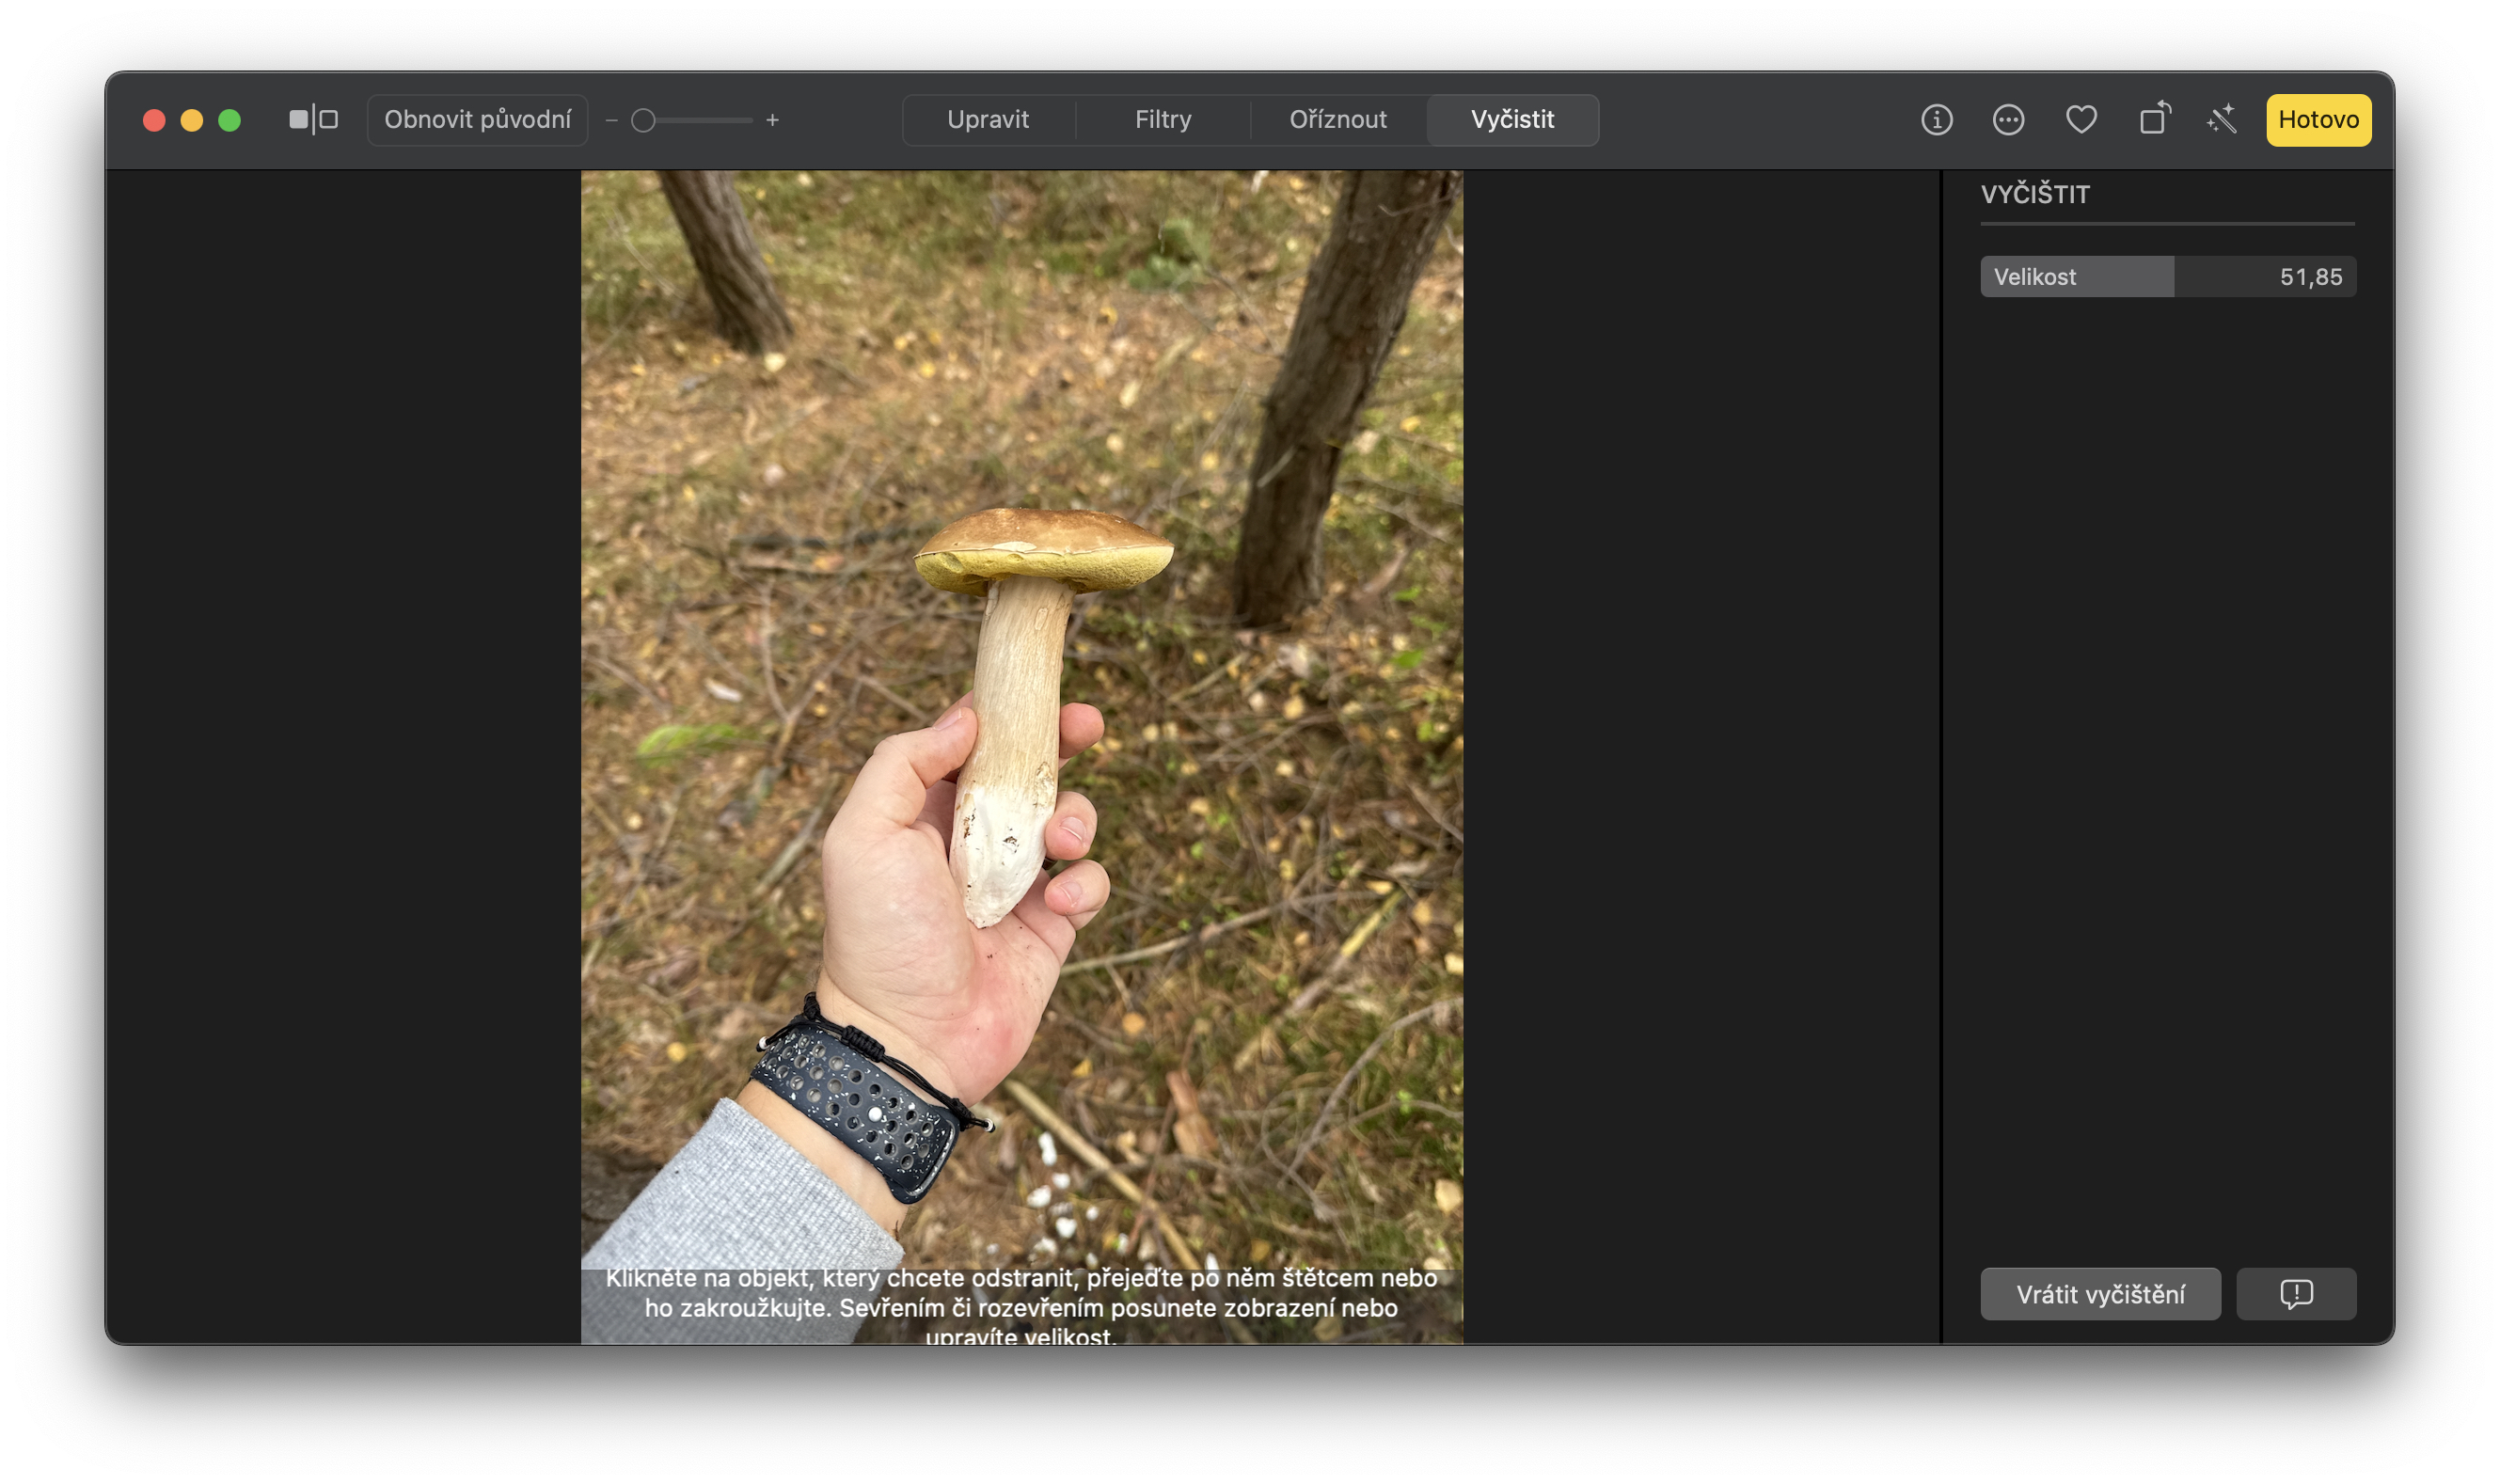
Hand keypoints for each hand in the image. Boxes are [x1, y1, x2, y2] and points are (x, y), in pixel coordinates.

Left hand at [736, 696, 1107, 1231]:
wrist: (910, 1040)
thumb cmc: (877, 938)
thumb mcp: (863, 835)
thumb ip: (904, 763)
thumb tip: (966, 719)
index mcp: (922, 813)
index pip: (969, 744)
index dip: (1002, 713)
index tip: (1033, 692)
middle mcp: (970, 842)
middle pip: (1028, 772)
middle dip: (1061, 743)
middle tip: (1087, 724)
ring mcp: (1013, 884)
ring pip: (1068, 821)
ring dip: (1076, 816)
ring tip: (1057, 841)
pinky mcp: (1049, 928)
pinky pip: (1086, 883)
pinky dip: (1083, 883)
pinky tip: (1056, 903)